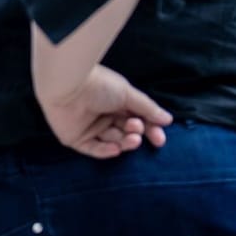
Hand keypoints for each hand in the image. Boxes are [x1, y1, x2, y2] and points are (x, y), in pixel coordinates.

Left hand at [38, 65, 171, 158]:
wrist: (68, 85)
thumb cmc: (99, 84)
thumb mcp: (128, 94)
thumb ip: (147, 108)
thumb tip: (167, 120)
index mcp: (113, 102)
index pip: (135, 119)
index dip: (148, 129)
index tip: (160, 138)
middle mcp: (101, 115)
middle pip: (125, 132)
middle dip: (136, 134)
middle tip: (139, 132)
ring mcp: (88, 127)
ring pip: (112, 141)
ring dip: (125, 142)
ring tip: (132, 136)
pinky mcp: (75, 138)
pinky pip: (94, 149)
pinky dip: (106, 151)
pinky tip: (116, 149)